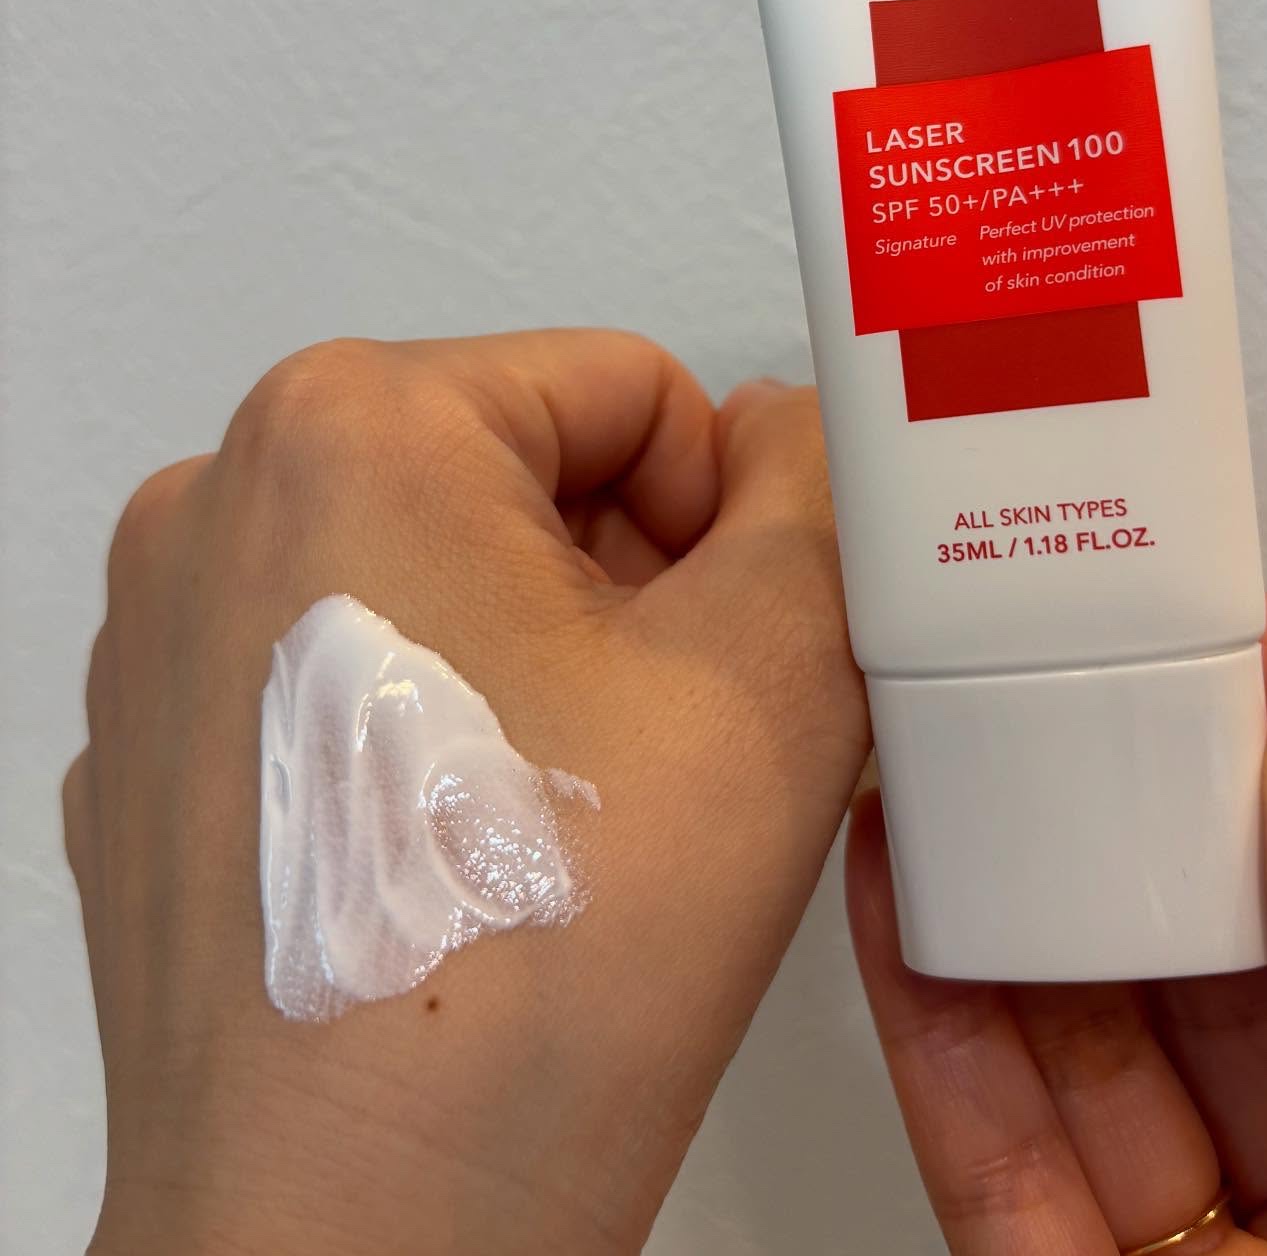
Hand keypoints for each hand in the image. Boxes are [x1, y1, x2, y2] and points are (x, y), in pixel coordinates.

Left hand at [65, 331, 868, 1255]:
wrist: (350, 1242)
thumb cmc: (523, 982)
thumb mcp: (766, 680)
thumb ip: (816, 501)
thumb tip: (796, 429)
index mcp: (353, 427)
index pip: (627, 389)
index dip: (722, 518)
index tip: (724, 658)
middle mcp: (223, 501)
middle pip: (523, 477)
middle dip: (627, 593)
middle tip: (661, 752)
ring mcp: (169, 635)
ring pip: (439, 577)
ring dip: (538, 665)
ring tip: (569, 819)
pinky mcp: (156, 751)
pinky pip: (344, 675)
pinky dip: (431, 734)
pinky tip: (472, 857)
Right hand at [847, 598, 1266, 1253]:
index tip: (1215, 631)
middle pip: (1181, 949)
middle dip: (1109, 808)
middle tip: (1053, 674)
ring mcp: (1179, 1232)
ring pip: (1063, 1030)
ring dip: (994, 888)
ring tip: (942, 755)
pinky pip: (980, 1150)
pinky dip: (924, 1019)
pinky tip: (893, 896)